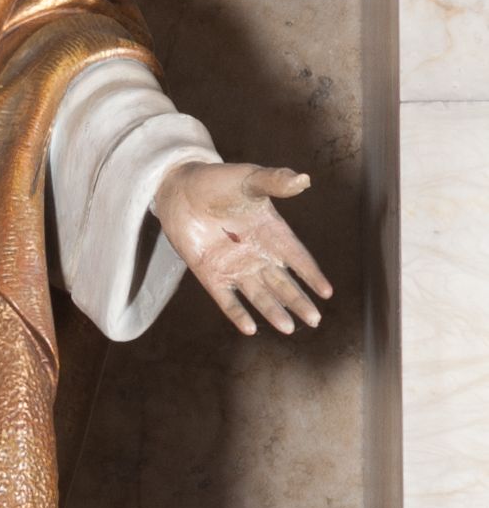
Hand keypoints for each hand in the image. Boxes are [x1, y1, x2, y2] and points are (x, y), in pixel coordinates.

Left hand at [152, 158, 331, 337]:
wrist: (180, 189)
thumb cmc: (219, 181)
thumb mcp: (250, 179)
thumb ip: (275, 181)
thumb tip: (303, 179)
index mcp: (272, 232)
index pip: (297, 258)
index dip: (311, 274)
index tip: (327, 293)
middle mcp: (257, 254)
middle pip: (282, 283)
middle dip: (298, 301)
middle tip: (315, 320)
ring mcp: (234, 267)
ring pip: (259, 295)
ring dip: (273, 311)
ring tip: (288, 328)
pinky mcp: (211, 275)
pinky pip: (226, 299)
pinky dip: (237, 314)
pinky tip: (249, 329)